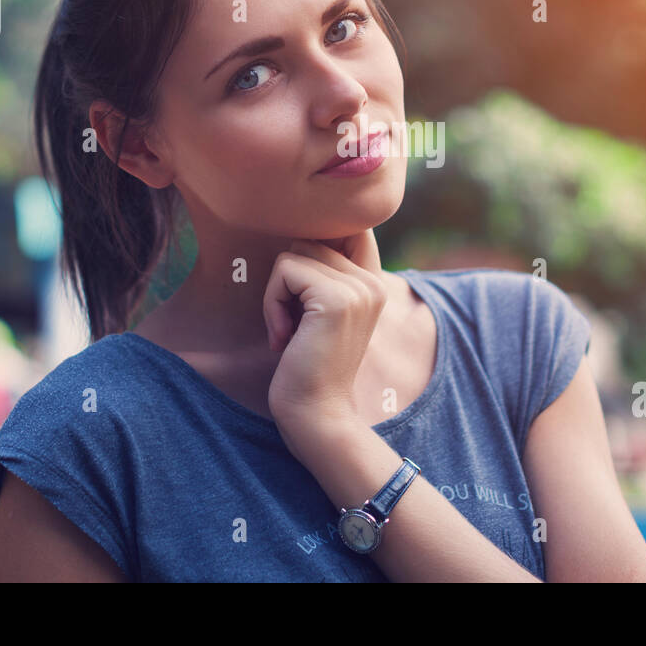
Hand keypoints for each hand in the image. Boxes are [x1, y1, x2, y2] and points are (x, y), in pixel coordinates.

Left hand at [262, 228, 387, 425]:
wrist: (317, 415)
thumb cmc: (307, 368)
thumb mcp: (317, 314)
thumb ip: (320, 276)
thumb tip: (293, 235)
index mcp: (373, 283)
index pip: (346, 229)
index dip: (313, 245)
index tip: (299, 289)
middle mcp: (372, 281)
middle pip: (309, 241)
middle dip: (287, 281)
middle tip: (291, 325)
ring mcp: (358, 289)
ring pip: (294, 254)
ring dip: (277, 295)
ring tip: (289, 332)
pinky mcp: (335, 299)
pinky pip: (285, 271)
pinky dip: (272, 303)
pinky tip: (284, 337)